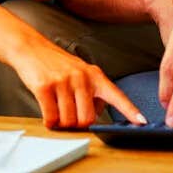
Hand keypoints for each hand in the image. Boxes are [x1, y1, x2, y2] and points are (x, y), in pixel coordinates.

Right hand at [11, 41, 146, 128]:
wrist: (30, 48)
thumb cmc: (56, 64)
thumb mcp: (80, 73)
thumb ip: (92, 92)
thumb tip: (94, 117)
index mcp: (94, 75)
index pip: (116, 95)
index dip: (130, 111)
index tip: (141, 122)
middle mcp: (82, 77)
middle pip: (87, 119)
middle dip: (77, 124)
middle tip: (69, 114)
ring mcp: (63, 81)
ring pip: (68, 121)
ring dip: (61, 122)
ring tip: (56, 108)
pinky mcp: (45, 87)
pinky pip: (51, 118)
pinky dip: (49, 121)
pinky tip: (47, 112)